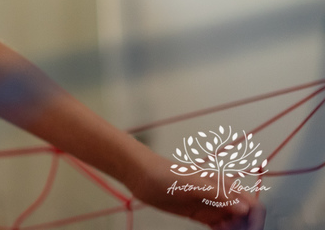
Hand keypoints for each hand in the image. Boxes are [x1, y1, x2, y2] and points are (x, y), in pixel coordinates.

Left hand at [127, 150, 265, 229]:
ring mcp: (212, 206)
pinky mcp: (202, 215)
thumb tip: (244, 208)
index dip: (256, 220)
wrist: (142, 176)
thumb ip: (218, 195)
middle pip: (246, 217)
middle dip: (246, 228)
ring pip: (235, 224)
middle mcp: (222, 196)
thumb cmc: (165, 174)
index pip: (252, 204)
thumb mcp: (192, 183)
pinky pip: (221, 228)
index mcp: (224, 184)